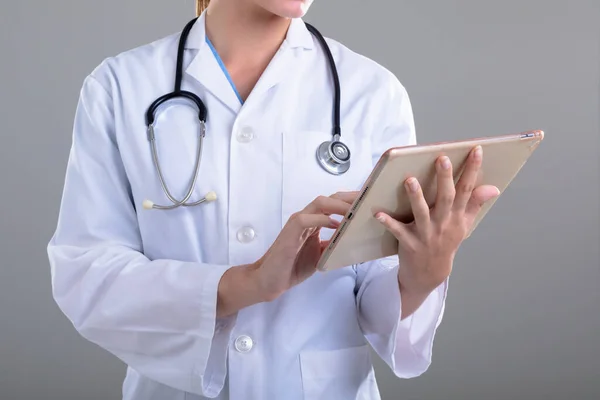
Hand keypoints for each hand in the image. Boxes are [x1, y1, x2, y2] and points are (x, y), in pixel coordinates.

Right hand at [251, 191, 358, 300]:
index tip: (370, 201)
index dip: (351, 200)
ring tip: (355, 210)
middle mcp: (306, 217)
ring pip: (319, 204)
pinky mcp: (290, 232)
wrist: (271, 280)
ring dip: (338, 205)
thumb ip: (335, 244)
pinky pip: (306, 219)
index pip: (334, 204)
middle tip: (368, 200)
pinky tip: (336, 225)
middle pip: (329, 198)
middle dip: (349, 197)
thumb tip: (357, 241)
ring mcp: (297, 223)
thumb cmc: (294, 266)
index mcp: (314, 221)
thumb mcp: (322, 254)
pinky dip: (322, 220)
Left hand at [375, 145, 499, 298]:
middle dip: (445, 178)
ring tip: (409, 180)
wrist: (430, 273)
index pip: (467, 190)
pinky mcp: (410, 243)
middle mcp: (444, 223)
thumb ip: (475, 205)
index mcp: (457, 217)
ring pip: (421, 212)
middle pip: (446, 198)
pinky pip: (397, 231)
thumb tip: (493, 188)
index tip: (475, 150)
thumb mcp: (464, 225)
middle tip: (442, 158)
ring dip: (416, 196)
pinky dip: (388, 222)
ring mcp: (426, 234)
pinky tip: (378, 213)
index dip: (472, 170)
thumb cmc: (445, 243)